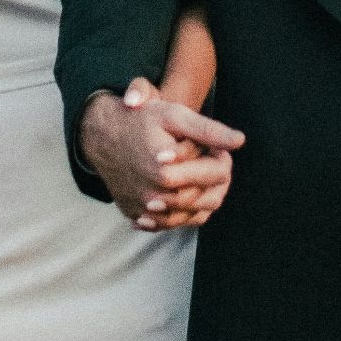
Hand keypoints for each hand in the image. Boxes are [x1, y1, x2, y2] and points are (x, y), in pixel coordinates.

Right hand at [81, 77, 244, 230]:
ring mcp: (145, 210)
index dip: (223, 158)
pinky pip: (171, 224)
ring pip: (192, 215)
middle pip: (209, 198)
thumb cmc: (140, 121)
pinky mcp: (137, 216)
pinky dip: (185, 213)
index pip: (217, 174)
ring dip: (204, 198)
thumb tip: (240, 141)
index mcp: (167, 172)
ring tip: (201, 176)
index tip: (219, 149)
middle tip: (212, 161)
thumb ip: (208, 130)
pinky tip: (187, 195)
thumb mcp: (174, 116)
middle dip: (217, 179)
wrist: (101, 135)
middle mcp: (155, 196)